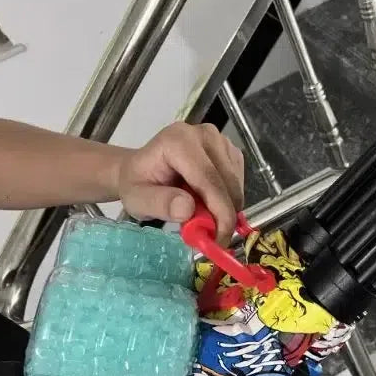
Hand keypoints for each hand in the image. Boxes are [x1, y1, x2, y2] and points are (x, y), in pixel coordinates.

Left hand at [117, 122, 244, 243]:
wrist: (142, 170)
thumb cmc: (138, 184)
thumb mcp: (137, 199)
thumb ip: (159, 203)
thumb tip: (187, 208)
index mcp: (179, 141)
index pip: (210, 180)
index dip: (220, 213)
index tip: (219, 241)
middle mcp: (204, 134)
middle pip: (228, 182)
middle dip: (225, 215)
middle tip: (211, 237)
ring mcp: (220, 140)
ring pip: (236, 184)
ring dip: (227, 207)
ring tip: (202, 216)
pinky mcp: (229, 149)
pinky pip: (239, 181)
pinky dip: (229, 199)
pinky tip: (210, 202)